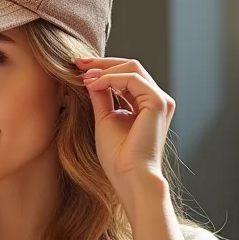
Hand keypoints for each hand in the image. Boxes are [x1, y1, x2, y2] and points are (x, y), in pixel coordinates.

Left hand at [77, 57, 175, 203]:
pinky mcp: (158, 103)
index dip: (102, 67)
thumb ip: (101, 96)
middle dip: (102, 62)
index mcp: (147, 104)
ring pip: (133, 68)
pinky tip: (93, 85)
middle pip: (131, 66)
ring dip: (105, 69)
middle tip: (78, 63)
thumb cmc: (117, 157)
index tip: (78, 66)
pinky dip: (110, 78)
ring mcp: (160, 100)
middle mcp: (156, 100)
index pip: (126, 75)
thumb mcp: (104, 119)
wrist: (130, 177)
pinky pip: (132, 79)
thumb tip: (90, 77)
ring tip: (83, 77)